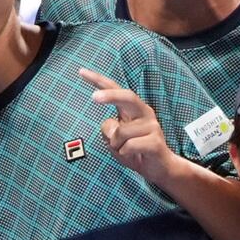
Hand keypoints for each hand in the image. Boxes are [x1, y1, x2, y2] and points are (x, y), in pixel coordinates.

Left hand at [80, 68, 175, 184]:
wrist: (158, 167)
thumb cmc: (133, 149)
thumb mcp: (113, 139)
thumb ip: (108, 129)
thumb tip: (111, 126)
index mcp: (132, 109)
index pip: (115, 89)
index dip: (98, 80)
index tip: (81, 72)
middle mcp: (144, 113)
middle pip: (127, 97)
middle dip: (110, 95)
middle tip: (94, 97)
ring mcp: (152, 126)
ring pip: (120, 133)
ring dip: (115, 145)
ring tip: (125, 150)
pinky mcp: (156, 142)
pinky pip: (129, 146)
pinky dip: (124, 154)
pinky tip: (133, 155)